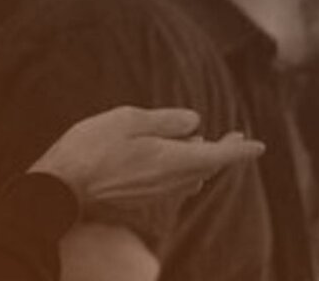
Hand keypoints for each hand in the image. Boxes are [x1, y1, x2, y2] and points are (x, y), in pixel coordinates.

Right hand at [28, 106, 265, 207]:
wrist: (59, 189)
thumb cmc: (90, 150)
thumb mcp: (129, 121)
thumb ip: (166, 121)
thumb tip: (196, 123)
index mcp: (174, 160)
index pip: (219, 155)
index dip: (240, 150)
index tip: (260, 146)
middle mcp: (172, 181)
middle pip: (208, 164)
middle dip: (224, 149)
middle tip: (238, 136)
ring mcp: (158, 193)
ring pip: (191, 174)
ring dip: (201, 156)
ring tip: (205, 140)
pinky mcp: (143, 198)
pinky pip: (174, 182)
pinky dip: (182, 166)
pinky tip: (176, 158)